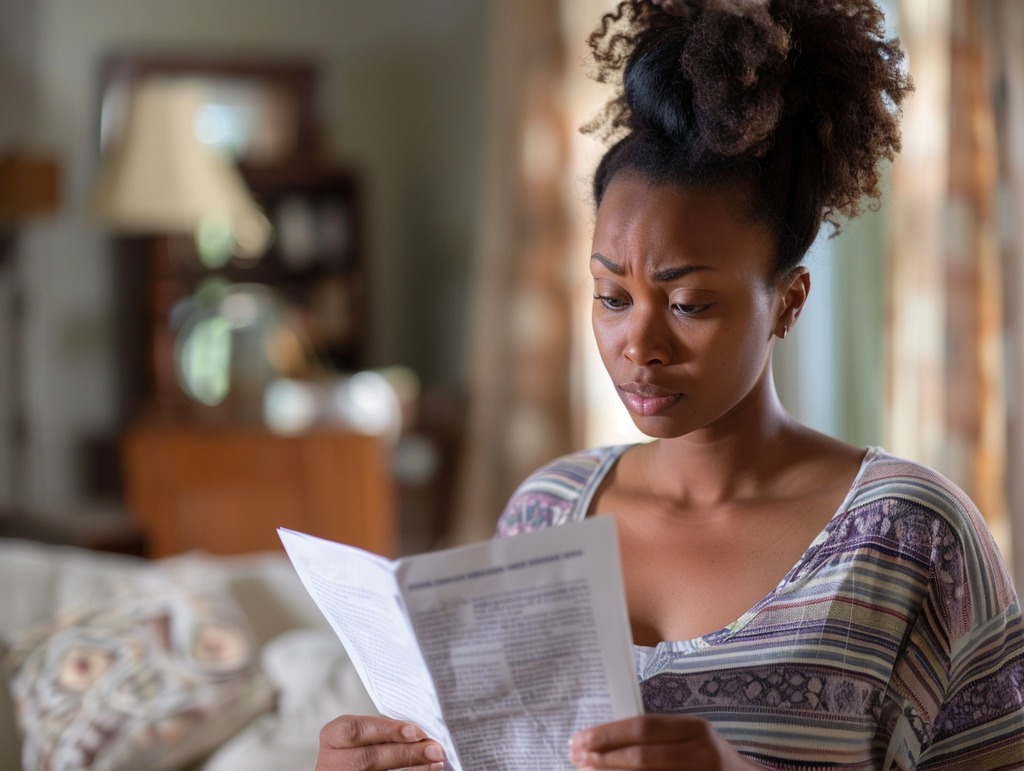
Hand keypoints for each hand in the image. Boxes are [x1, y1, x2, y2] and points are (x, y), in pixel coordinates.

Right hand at [315, 715, 445, 770]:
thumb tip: (421, 732)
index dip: (386, 730)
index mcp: (332, 738)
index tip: (416, 731)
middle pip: (369, 758)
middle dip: (406, 753)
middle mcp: (331, 763)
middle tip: (435, 748)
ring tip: (436, 762)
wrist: (349, 768)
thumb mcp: (363, 735)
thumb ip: (384, 731)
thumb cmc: (360, 747)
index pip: (355, 730)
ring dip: (412, 769)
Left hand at [569, 715, 762, 769]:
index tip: (580, 739)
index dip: (608, 734)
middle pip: (642, 756)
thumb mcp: (692, 738)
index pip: (643, 727)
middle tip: (575, 758)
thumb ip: (657, 737)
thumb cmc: (710, 759)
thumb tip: (604, 740)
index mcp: (696, 729)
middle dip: (603, 758)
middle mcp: (701, 753)